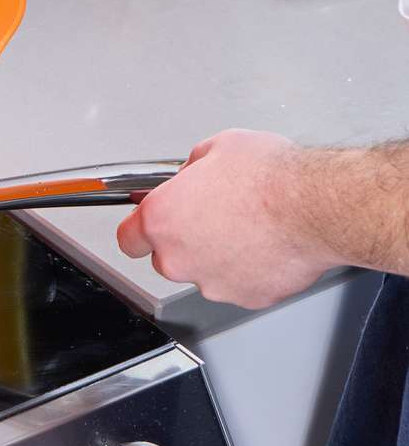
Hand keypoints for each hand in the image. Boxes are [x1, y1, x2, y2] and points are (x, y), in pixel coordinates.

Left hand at [116, 129, 335, 309]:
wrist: (316, 206)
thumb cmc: (269, 177)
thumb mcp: (215, 149)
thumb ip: (190, 170)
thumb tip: (191, 176)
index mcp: (161, 219)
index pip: (129, 238)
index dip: (141, 231)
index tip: (150, 227)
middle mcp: (179, 257)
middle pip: (167, 258)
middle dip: (185, 242)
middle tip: (214, 218)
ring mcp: (212, 282)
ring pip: (205, 273)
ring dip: (219, 257)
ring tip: (248, 229)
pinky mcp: (247, 297)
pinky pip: (240, 284)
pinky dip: (250, 270)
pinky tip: (267, 246)